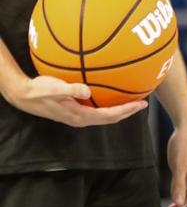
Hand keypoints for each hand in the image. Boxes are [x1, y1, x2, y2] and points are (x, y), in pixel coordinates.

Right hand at [2, 76, 146, 125]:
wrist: (24, 96)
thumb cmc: (39, 90)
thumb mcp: (54, 88)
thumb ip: (71, 90)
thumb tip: (87, 91)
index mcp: (80, 116)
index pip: (109, 116)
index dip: (127, 111)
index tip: (142, 104)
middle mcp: (81, 118)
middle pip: (111, 118)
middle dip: (128, 111)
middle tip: (143, 102)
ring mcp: (78, 115)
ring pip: (105, 114)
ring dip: (120, 108)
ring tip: (133, 99)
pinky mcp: (75, 110)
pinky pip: (97, 109)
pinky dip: (109, 104)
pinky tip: (112, 93)